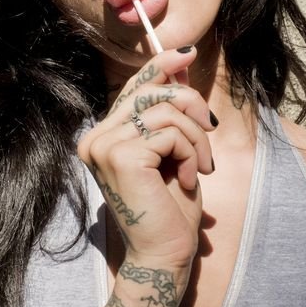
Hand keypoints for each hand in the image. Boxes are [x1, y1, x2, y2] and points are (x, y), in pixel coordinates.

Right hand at [76, 46, 216, 268]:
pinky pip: (170, 132)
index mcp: (103, 136)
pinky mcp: (122, 156)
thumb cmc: (170, 208)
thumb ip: (169, 111)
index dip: (161, 65)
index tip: (189, 52)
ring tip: (200, 167)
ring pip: (165, 110)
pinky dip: (190, 152)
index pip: (133, 87)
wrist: (164, 254)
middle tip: (210, 133)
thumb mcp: (173, 150)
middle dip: (192, 106)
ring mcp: (104, 146)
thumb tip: (179, 62)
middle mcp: (95, 138)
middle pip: (152, 92)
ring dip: (196, 137)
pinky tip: (188, 179)